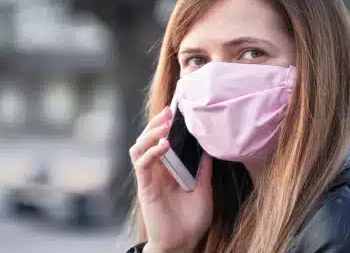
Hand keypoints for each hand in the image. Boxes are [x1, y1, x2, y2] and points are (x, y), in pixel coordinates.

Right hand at [130, 106, 213, 252]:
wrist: (181, 243)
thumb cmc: (191, 220)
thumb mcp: (204, 190)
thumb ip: (203, 169)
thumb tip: (209, 147)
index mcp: (169, 168)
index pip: (162, 140)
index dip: (166, 125)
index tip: (177, 110)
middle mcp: (156, 170)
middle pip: (148, 139)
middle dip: (156, 123)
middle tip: (169, 111)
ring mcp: (149, 177)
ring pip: (139, 147)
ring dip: (150, 134)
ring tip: (164, 125)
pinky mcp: (145, 186)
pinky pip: (142, 164)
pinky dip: (151, 152)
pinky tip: (164, 146)